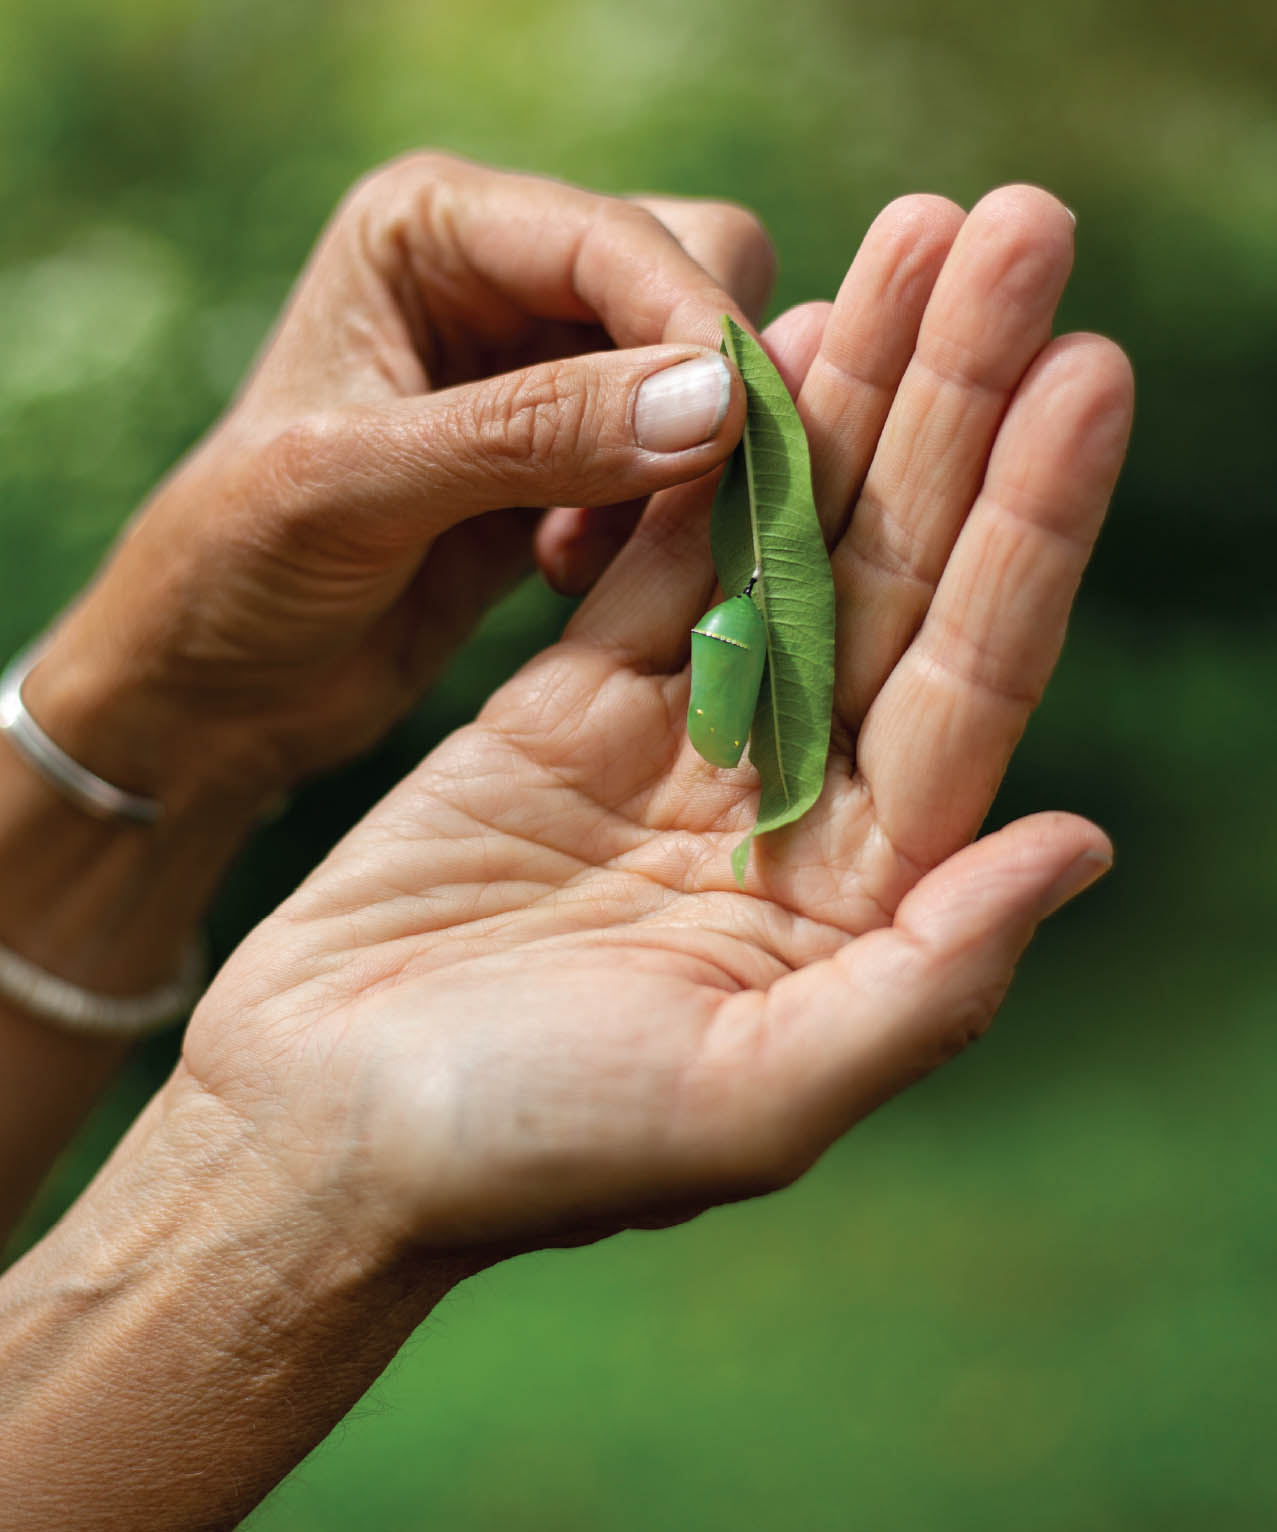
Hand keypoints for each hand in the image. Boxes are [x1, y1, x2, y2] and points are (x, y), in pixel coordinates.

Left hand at [26, 154, 773, 799]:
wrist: (217, 684)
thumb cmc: (239, 564)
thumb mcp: (361, 483)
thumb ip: (533, 434)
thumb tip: (717, 403)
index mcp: (433, 229)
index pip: (619, 239)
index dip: (694, 326)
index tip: (746, 434)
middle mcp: (500, 279)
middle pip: (693, 282)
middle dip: (707, 391)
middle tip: (678, 501)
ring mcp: (544, 375)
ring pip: (700, 382)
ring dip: (681, 470)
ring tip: (576, 555)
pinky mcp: (570, 467)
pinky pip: (678, 468)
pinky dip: (656, 521)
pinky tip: (563, 572)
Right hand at [175, 185, 1131, 1261]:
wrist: (322, 1135)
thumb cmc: (527, 1151)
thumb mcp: (745, 1100)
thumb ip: (924, 986)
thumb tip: (1081, 848)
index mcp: (855, 892)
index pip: (968, 678)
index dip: (1032, 525)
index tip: (1086, 370)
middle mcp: (790, 804)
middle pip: (894, 575)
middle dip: (959, 405)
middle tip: (1017, 232)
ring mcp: (680, 747)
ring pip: (783, 538)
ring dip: (852, 391)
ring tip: (920, 239)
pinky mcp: (566, 714)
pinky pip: (656, 561)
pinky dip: (710, 454)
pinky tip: (770, 341)